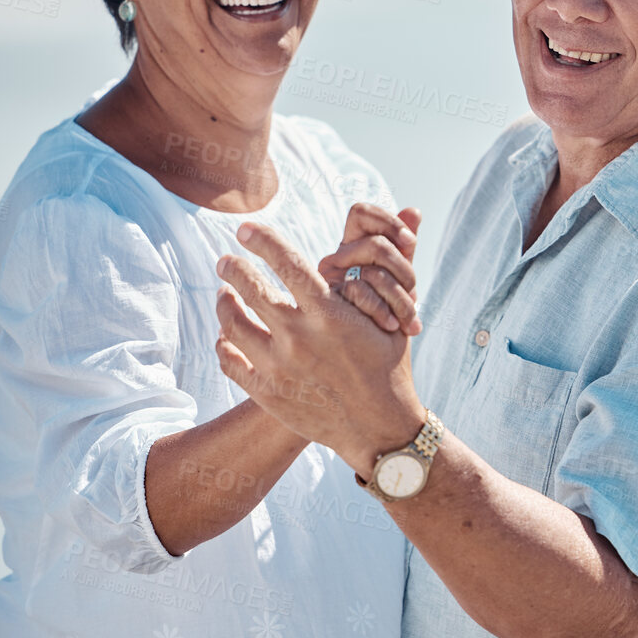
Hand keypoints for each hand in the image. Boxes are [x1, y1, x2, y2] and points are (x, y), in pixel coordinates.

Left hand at [215, 222, 426, 476]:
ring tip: (224, 295)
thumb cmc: (390, 366)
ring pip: (232, 323)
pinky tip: (228, 336)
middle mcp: (299, 337)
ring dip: (224, 303)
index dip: (260, 239)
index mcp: (329, 314)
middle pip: (248, 288)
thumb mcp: (393, 315)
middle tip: (226, 260)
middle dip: (232, 267)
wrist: (381, 429)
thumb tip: (413, 209)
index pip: (285, 262)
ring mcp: (279, 368)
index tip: (246, 229)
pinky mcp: (267, 394)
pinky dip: (225, 344)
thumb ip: (390, 265)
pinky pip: (230, 360)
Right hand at [319, 203, 422, 335]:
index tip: (409, 241)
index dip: (387, 221)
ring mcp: (328, 283)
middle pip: (376, 244)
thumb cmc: (386, 314)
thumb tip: (413, 210)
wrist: (372, 360)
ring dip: (402, 298)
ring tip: (409, 320)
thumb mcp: (398, 279)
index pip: (360, 213)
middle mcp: (335, 261)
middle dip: (404, 270)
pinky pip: (362, 295)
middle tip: (415, 294)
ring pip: (373, 273)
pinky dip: (385, 312)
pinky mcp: (325, 306)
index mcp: (350, 248)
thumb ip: (404, 246)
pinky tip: (394, 327)